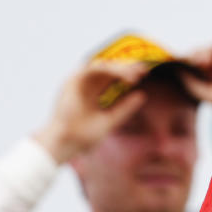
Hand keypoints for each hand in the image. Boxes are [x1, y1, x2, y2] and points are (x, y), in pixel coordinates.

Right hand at [33, 61, 150, 163]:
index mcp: (93, 93)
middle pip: (109, 70)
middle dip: (126, 67)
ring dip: (119, 68)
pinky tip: (122, 74)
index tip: (144, 74)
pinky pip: (92, 68)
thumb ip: (125, 108)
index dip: (128, 74)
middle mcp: (86, 85)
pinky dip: (108, 69)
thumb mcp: (111, 120)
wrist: (67, 144)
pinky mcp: (72, 81)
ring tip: (135, 74)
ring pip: (102, 66)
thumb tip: (143, 95)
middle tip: (143, 70)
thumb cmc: (84, 135)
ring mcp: (79, 82)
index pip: (112, 78)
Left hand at [179, 39, 211, 123]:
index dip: (187, 61)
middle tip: (195, 63)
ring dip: (207, 49)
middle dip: (196, 55)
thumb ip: (190, 82)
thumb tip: (176, 70)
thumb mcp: (206, 93)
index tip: (181, 65)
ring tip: (204, 60)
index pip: (194, 62)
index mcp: (210, 75)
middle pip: (202, 52)